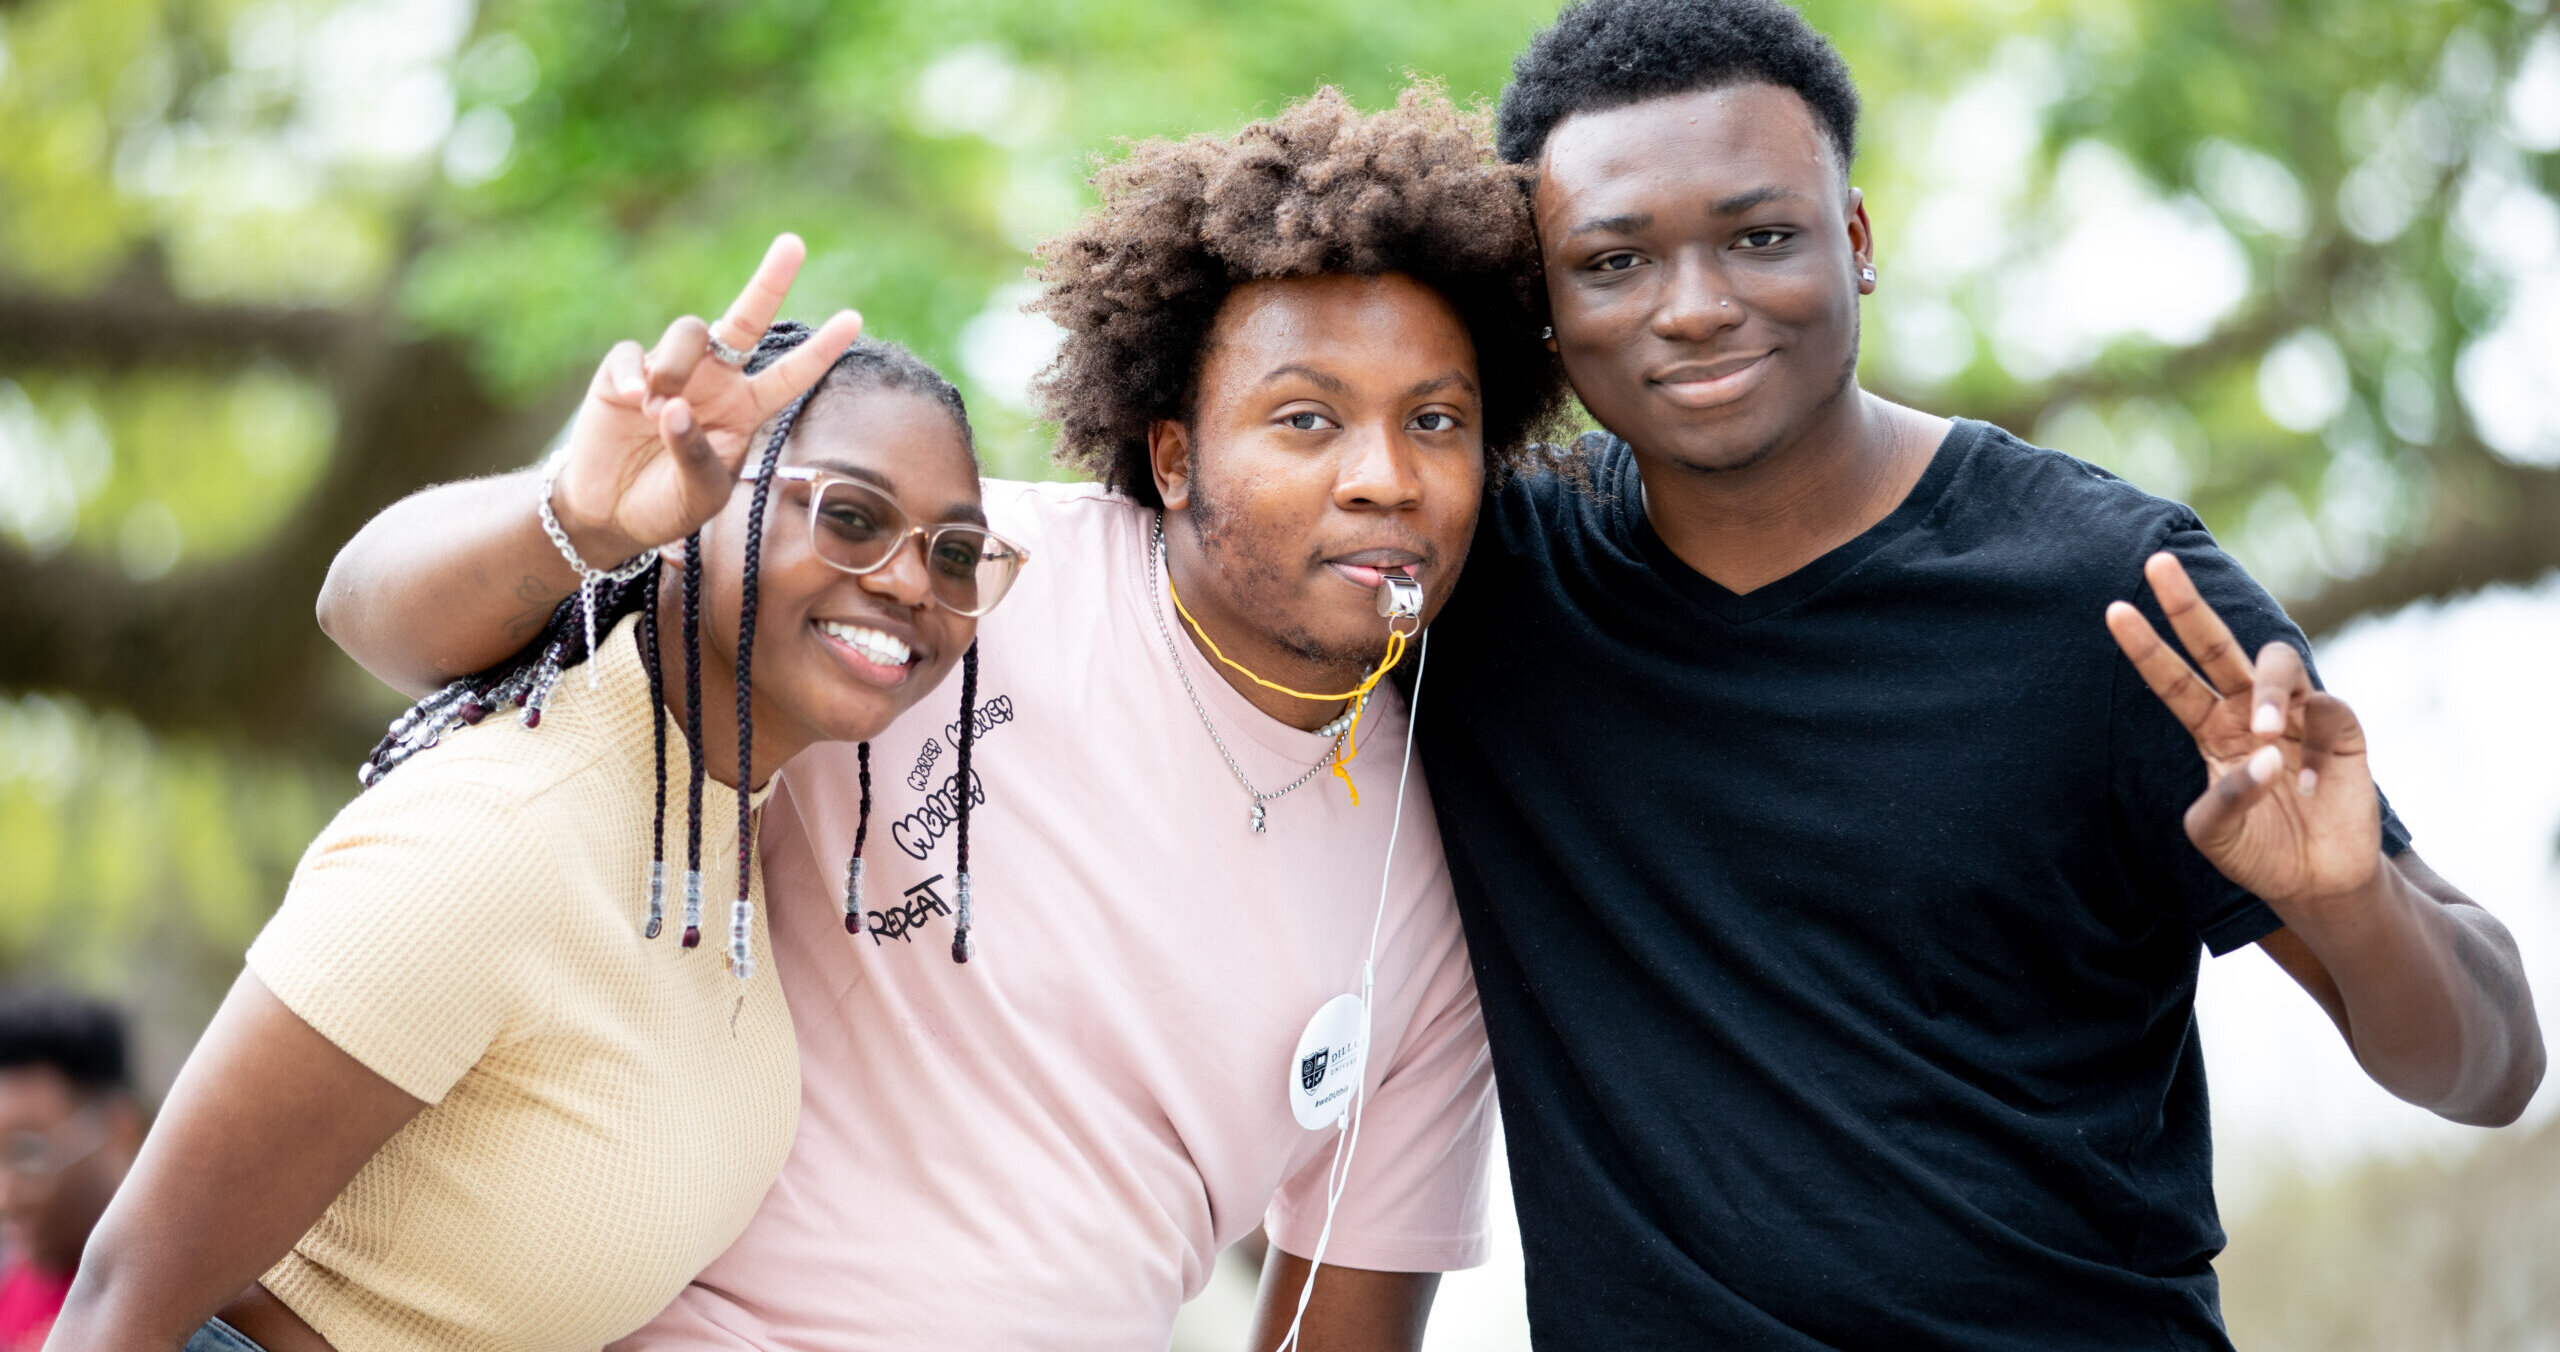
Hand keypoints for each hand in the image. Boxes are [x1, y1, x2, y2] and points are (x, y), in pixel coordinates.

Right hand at [549, 233, 864, 562]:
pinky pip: (633, 354)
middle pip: (747, 320)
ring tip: (658, 407)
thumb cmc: (666, 505)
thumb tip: (670, 408)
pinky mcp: (621, 373)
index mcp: (745, 409)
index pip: (791, 375)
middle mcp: (714, 381)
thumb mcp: (698, 496)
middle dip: (770, 282)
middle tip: (793, 244)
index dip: (821, 350)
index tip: (855, 318)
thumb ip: (695, 456)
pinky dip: (633, 373)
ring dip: (677, 365)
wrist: (609, 515)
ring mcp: (670, 372)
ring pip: (689, 332)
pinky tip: (632, 399)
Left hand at [2104, 552, 2383, 913]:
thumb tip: (2264, 754)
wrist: (2314, 882)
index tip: (2114, 610)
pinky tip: (2308, 789)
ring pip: (2278, 664)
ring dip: (2270, 692)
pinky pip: (2329, 713)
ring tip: (2267, 734)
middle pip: (2216, 644)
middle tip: (2157, 564)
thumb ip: (2223, 799)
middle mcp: (2250, 709)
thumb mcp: (2214, 834)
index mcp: (2211, 728)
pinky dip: (2315, 750)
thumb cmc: (2256, 851)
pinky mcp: (2342, 730)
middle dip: (2187, 606)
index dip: (2145, 647)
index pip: (2172, 679)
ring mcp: (2298, 714)